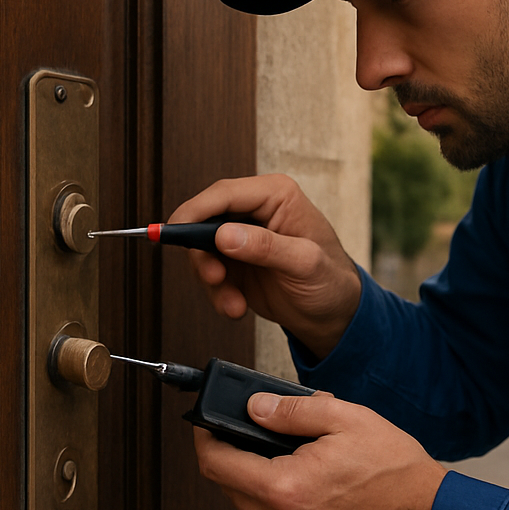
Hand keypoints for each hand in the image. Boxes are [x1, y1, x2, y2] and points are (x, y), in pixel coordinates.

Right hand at [169, 174, 360, 358]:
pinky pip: (210, 273)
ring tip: (233, 303)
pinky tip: (236, 306)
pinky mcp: (235, 262)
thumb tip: (225, 235)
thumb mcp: (305, 263)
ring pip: (202, 250)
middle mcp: (256, 211)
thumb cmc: (331, 281)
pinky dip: (217, 294)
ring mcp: (243, 237)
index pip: (225, 194)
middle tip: (214, 278)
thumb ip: (266, 247)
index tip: (175, 231)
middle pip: (205, 219)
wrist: (334, 315)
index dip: (195, 211)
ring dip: (212, 281)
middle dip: (202, 254)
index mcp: (276, 196)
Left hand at [193, 392, 448, 509]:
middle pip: (229, 487)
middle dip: (235, 456)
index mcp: (286, 490)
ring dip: (257, 480)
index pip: (217, 464)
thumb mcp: (345, 419)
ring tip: (292, 457)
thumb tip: (254, 408)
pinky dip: (278, 502)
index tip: (208, 423)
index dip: (206, 438)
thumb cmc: (396, 470)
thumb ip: (291, 411)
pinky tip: (307, 484)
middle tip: (257, 432)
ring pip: (250, 507)